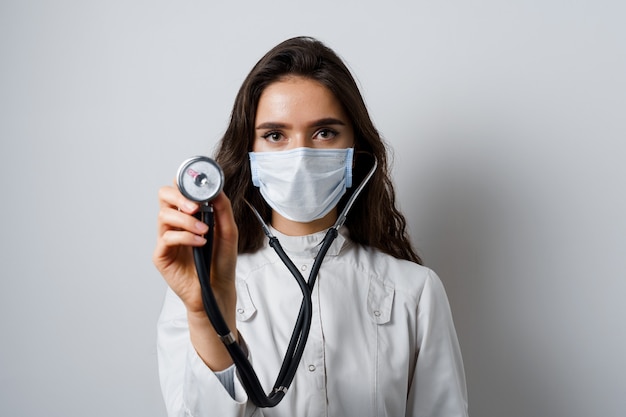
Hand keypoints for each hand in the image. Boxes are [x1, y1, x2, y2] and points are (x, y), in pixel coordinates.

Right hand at [153, 185, 238, 315]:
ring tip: (204, 231)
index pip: (179, 189)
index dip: (185, 182)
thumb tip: (216, 189)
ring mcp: (167, 238)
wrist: (218, 287)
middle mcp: (176, 223)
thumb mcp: (229, 231)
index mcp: (189, 214)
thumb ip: (223, 209)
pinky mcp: (162, 255)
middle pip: (164, 195)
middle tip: (195, 206)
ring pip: (164, 215)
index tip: (199, 184)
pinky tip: (200, 243)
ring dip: (186, 221)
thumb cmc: (221, 261)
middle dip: (179, 196)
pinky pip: (167, 238)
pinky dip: (185, 237)